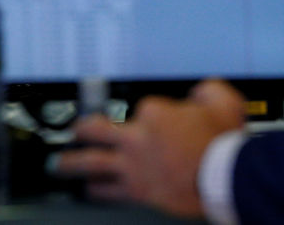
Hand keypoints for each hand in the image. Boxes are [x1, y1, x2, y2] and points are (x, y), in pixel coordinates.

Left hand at [54, 79, 246, 217]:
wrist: (222, 177)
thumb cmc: (222, 142)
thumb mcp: (224, 101)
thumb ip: (207, 91)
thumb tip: (201, 92)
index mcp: (155, 113)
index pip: (144, 105)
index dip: (153, 111)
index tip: (161, 115)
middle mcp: (136, 138)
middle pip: (96, 129)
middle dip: (83, 128)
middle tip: (76, 129)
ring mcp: (132, 166)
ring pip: (90, 163)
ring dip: (71, 163)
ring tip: (58, 165)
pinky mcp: (136, 191)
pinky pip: (107, 192)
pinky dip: (95, 191)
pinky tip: (89, 190)